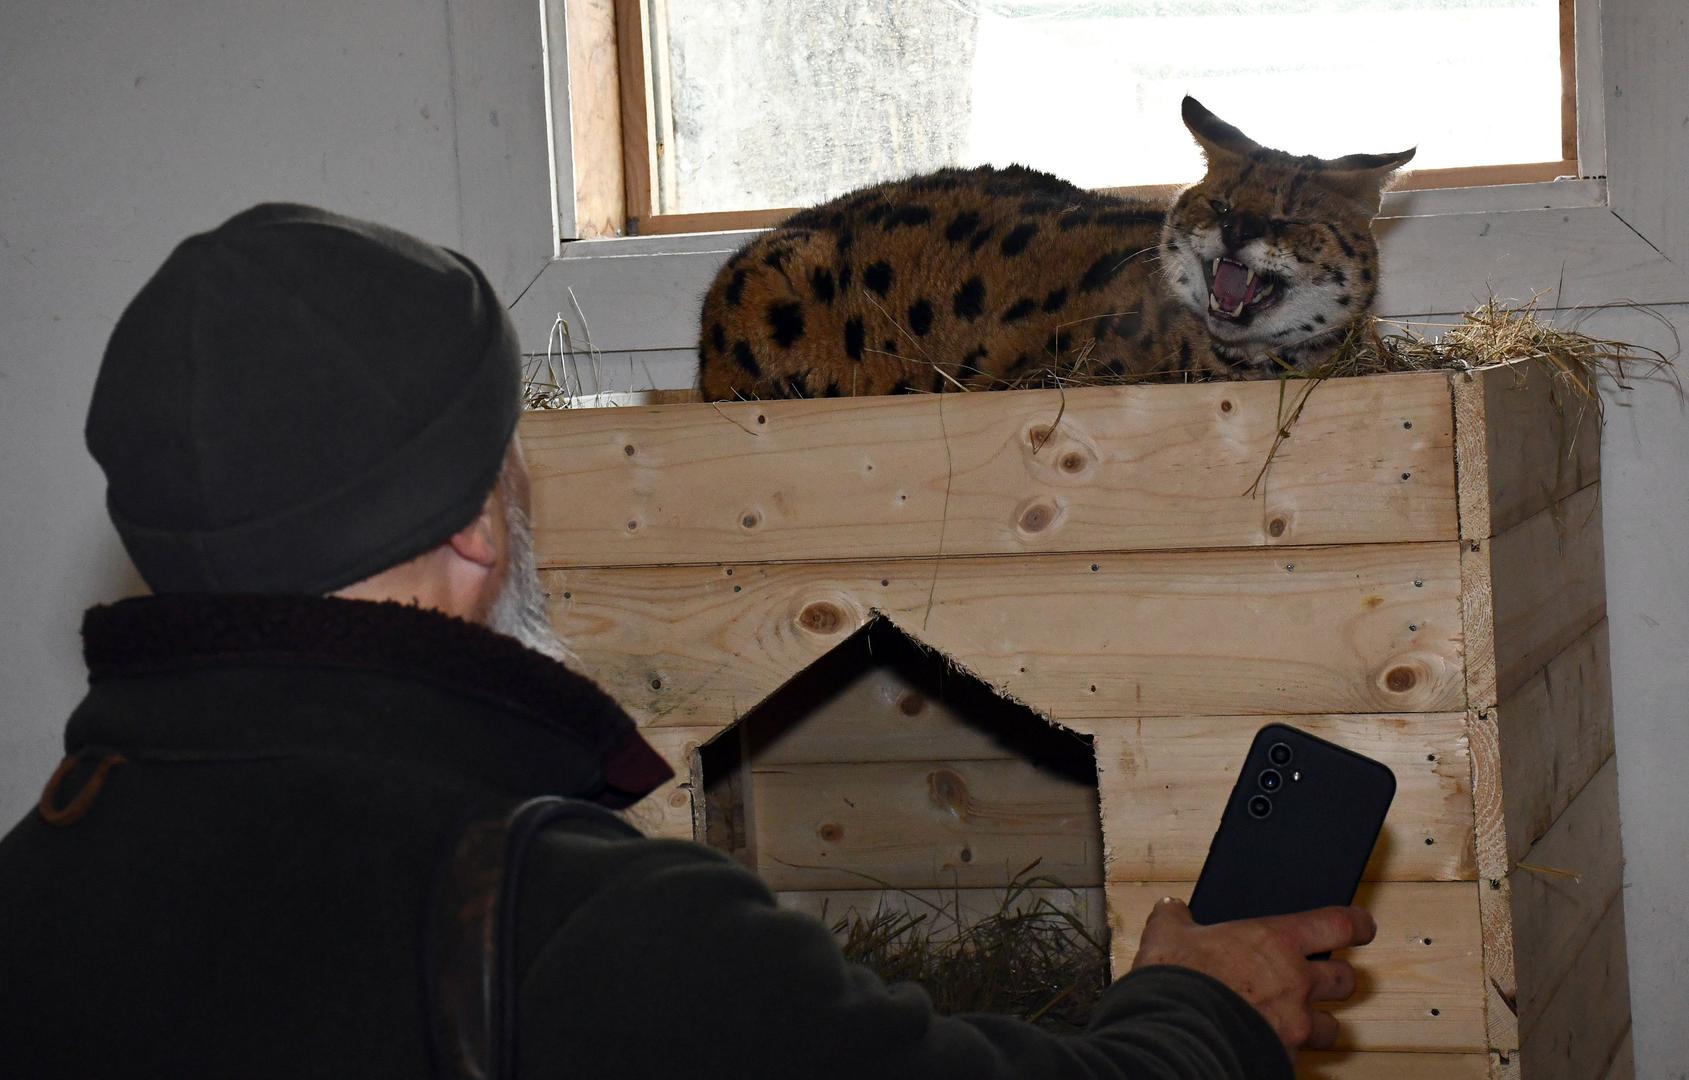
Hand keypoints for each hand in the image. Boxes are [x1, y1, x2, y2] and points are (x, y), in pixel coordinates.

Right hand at [1130, 897, 1374, 1052]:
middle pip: (1346, 979)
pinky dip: (1290, 1051)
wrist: (1175, 1035)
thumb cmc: (1178, 980)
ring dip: (1319, 1023)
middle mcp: (1296, 983)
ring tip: (1299, 1021)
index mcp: (1276, 942)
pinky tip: (1267, 1045)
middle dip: (1339, 978)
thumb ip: (1174, 917)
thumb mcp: (1167, 935)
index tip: (1361, 925)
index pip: (1338, 925)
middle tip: (1322, 977)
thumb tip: (1171, 908)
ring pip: (1333, 1026)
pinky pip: (1301, 1057)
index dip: (1357, 924)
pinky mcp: (1285, 1059)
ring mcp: (1295, 1025)